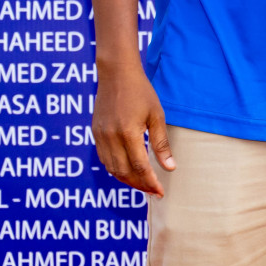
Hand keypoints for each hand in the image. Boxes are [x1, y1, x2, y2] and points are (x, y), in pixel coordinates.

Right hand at [91, 67, 174, 196]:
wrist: (116, 74)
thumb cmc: (141, 92)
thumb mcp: (156, 115)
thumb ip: (161, 144)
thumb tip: (170, 167)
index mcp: (128, 133)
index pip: (140, 167)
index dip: (151, 182)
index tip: (160, 192)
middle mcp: (111, 137)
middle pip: (124, 172)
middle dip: (140, 185)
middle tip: (154, 191)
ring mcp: (100, 136)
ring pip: (112, 169)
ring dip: (127, 180)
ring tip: (143, 184)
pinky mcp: (95, 133)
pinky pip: (104, 159)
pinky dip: (116, 169)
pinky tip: (128, 170)